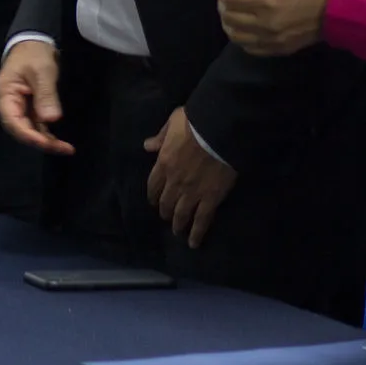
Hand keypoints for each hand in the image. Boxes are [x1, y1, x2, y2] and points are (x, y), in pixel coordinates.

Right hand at [0, 40, 73, 154]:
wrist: (33, 42)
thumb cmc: (34, 53)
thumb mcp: (42, 71)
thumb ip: (46, 95)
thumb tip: (51, 119)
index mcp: (4, 96)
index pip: (14, 123)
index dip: (30, 136)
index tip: (49, 144)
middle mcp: (7, 105)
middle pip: (20, 130)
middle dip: (41, 142)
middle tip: (64, 149)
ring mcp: (17, 108)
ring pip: (28, 130)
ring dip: (45, 141)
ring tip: (66, 148)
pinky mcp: (27, 108)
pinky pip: (35, 125)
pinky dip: (46, 134)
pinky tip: (59, 141)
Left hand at [144, 107, 237, 248]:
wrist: (218, 130)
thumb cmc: (195, 122)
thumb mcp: (172, 122)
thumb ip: (161, 136)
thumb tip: (147, 146)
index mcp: (163, 163)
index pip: (153, 185)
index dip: (153, 195)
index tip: (154, 201)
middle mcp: (174, 182)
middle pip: (166, 203)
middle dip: (165, 212)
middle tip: (167, 218)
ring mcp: (192, 193)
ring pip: (181, 214)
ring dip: (178, 225)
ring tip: (178, 232)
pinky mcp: (210, 199)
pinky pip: (202, 220)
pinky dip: (197, 233)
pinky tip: (194, 243)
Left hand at [214, 0, 335, 55]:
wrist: (341, 6)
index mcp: (267, 1)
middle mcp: (266, 24)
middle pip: (228, 16)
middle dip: (222, 2)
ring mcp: (273, 39)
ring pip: (236, 36)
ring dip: (228, 21)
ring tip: (232, 9)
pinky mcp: (280, 48)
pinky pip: (250, 48)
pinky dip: (241, 36)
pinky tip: (245, 25)